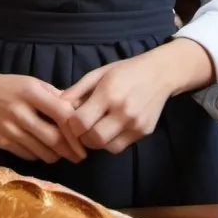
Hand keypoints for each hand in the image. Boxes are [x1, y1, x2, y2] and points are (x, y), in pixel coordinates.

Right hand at [0, 51, 85, 163]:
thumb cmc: (11, 86)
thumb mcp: (34, 83)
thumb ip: (56, 96)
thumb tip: (79, 110)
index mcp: (32, 94)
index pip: (62, 114)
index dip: (77, 130)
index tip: (86, 139)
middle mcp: (20, 112)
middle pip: (53, 138)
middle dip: (71, 151)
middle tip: (80, 156)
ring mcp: (9, 129)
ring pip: (41, 151)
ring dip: (56, 155)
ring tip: (63, 154)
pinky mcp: (1, 142)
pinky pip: (27, 155)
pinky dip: (39, 155)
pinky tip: (43, 150)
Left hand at [60, 53, 174, 154]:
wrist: (160, 73)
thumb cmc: (126, 70)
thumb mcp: (98, 73)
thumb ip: (77, 90)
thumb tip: (56, 104)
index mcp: (108, 93)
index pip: (80, 122)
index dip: (71, 125)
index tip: (72, 120)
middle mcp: (123, 111)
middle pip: (93, 139)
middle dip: (82, 137)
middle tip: (82, 128)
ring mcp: (136, 124)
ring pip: (106, 147)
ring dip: (96, 141)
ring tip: (96, 128)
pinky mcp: (144, 132)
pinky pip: (120, 147)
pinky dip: (111, 142)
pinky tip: (111, 129)